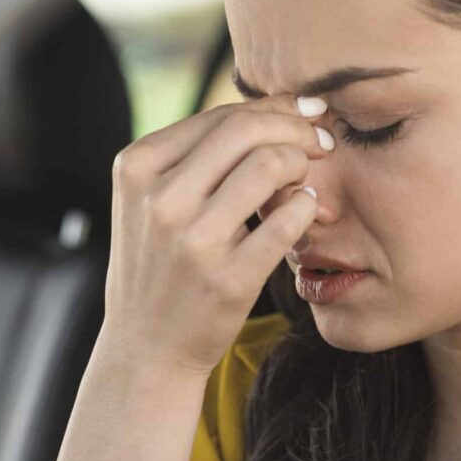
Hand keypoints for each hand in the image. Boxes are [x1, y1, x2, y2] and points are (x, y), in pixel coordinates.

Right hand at [102, 93, 329, 377]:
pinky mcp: (228, 279)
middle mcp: (160, 200)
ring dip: (303, 165)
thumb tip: (274, 112)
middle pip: (247, 130)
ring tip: (307, 182)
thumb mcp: (151, 205)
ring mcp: (193, 241)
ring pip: (270, 165)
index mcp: (137, 169)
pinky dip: (307, 207)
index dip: (274, 109)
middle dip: (297, 128)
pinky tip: (307, 212)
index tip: (304, 116)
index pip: (220, 116)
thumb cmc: (160, 270)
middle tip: (322, 142)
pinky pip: (287, 219)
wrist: (146, 351)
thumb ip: (194, 160)